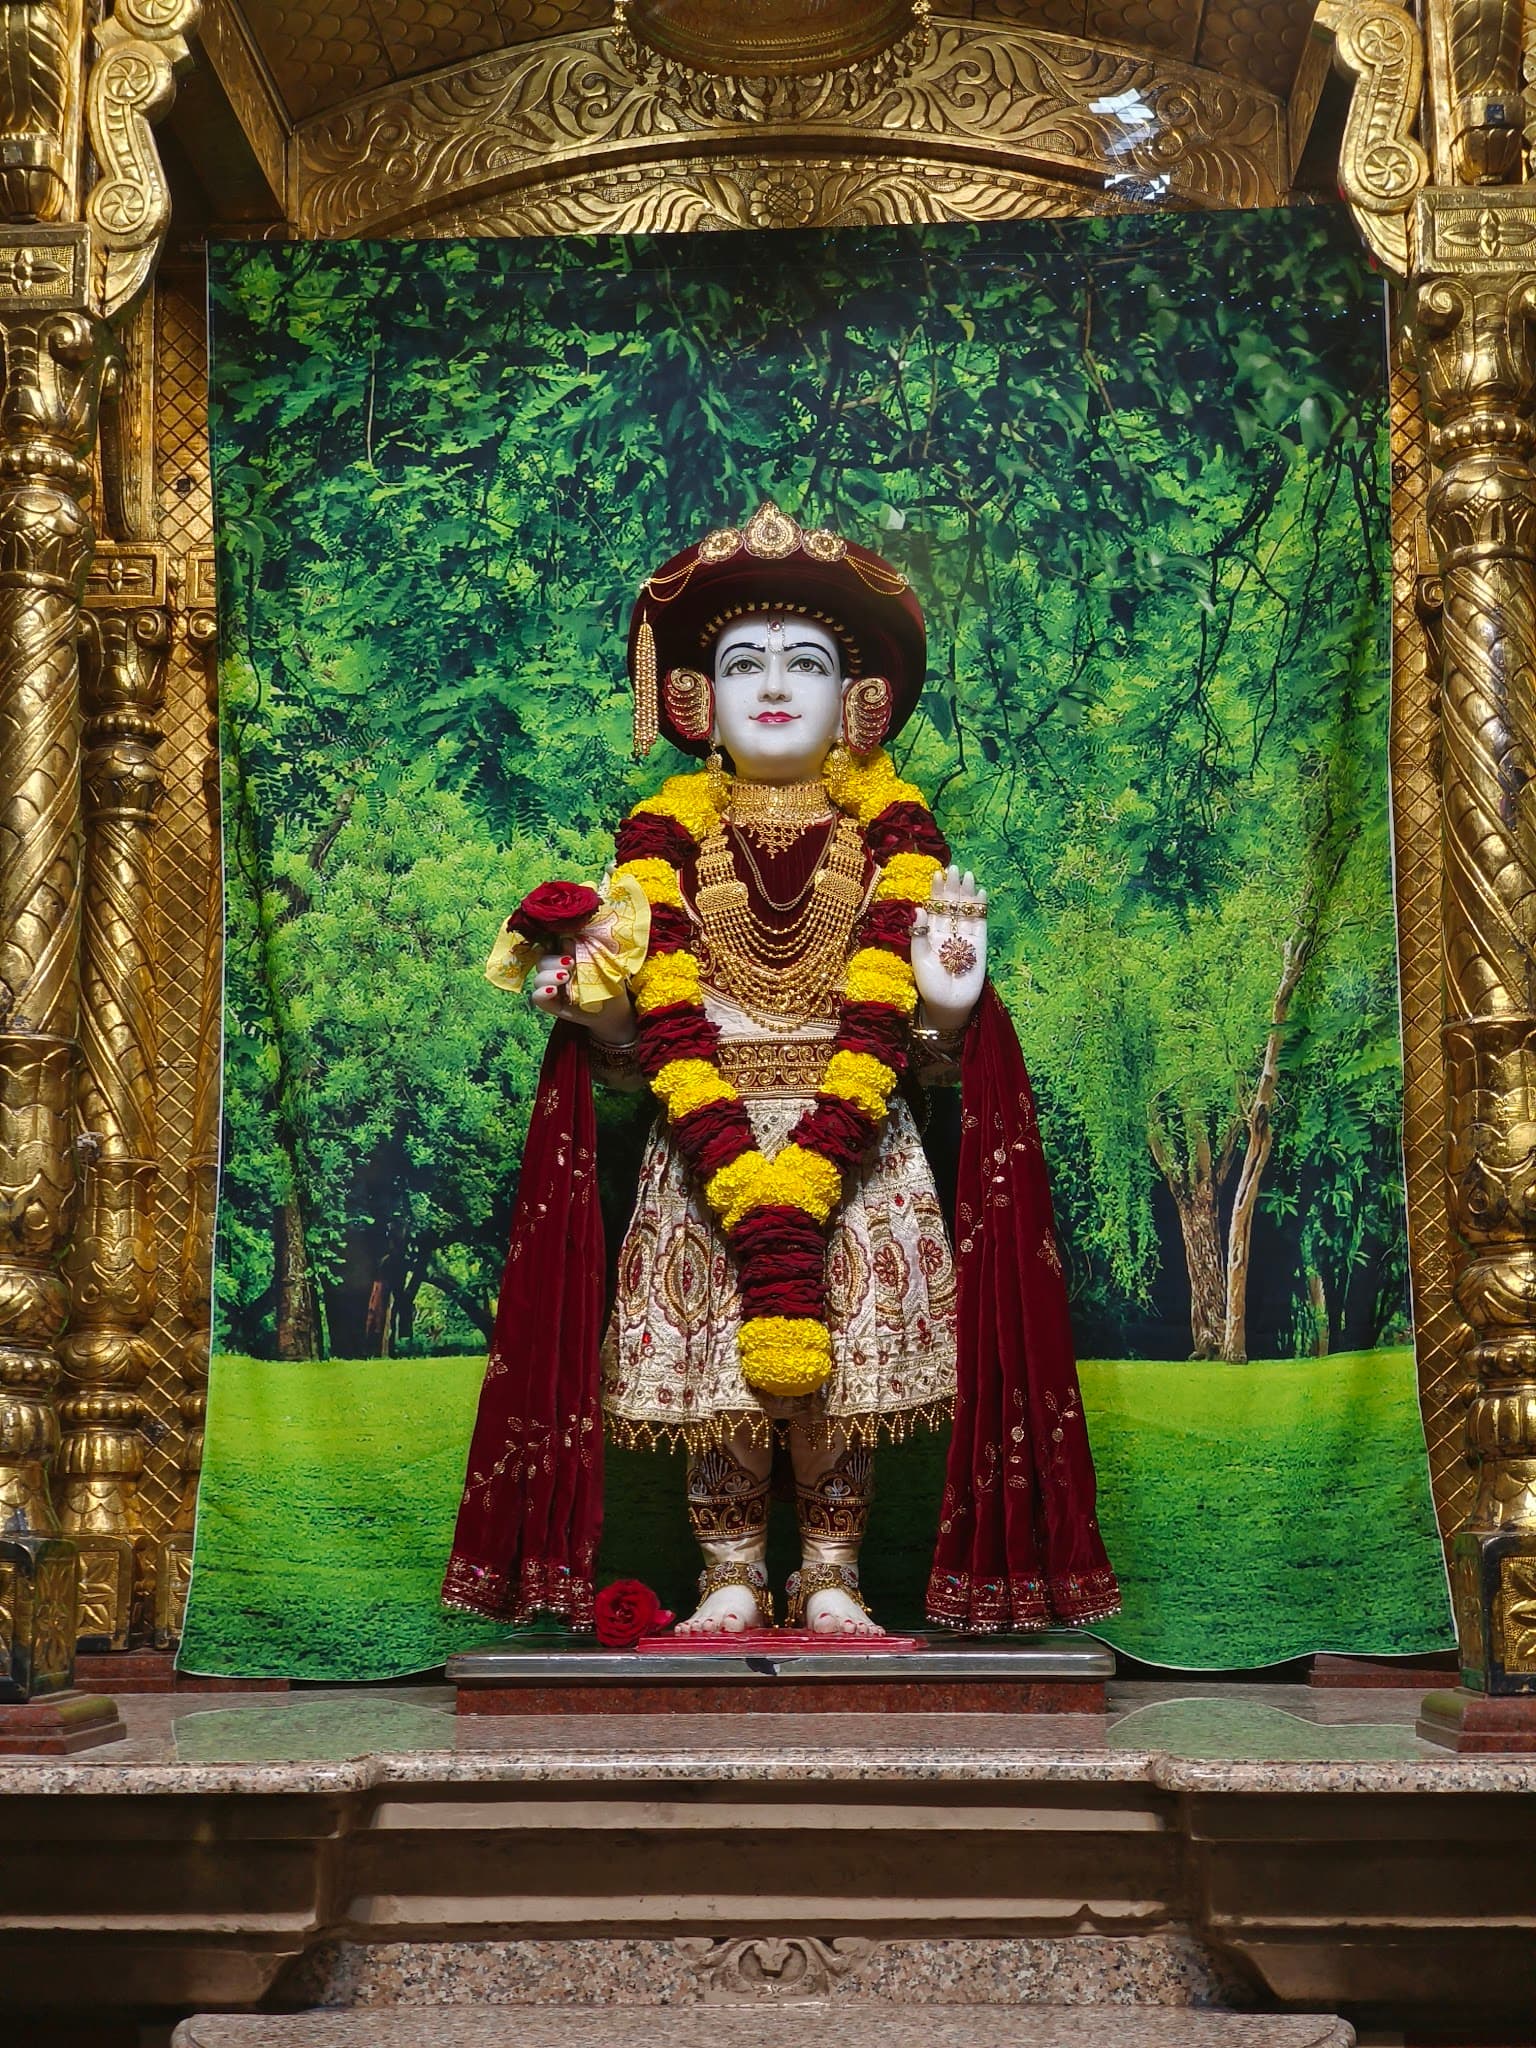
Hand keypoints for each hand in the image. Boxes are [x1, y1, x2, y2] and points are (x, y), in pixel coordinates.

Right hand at [527, 947, 635, 1044]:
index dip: (551, 943)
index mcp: (566, 957)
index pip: (549, 946)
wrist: (616, 1010)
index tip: (565, 944)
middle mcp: (555, 971)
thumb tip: (567, 940)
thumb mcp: (603, 964)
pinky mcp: (552, 1005)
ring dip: (549, 976)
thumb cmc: (610, 983)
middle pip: (542, 961)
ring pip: (538, 978)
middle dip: (553, 961)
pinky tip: (552, 990)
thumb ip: (586, 952)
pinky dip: (541, 992)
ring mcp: (552, 988)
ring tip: (565, 977)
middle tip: (570, 963)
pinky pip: (537, 998)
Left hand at [910, 865, 986, 1031]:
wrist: (949, 1005)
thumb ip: (919, 934)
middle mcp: (948, 932)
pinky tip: (980, 894)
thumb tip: (918, 909)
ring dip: (967, 894)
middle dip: (952, 887)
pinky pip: (980, 923)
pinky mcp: (980, 945)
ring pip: (966, 911)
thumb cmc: (930, 985)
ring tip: (967, 876)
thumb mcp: (919, 959)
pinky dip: (980, 909)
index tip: (937, 874)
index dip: (936, 892)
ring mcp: (965, 938)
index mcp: (931, 934)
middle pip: (951, 905)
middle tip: (955, 868)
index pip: (934, 908)